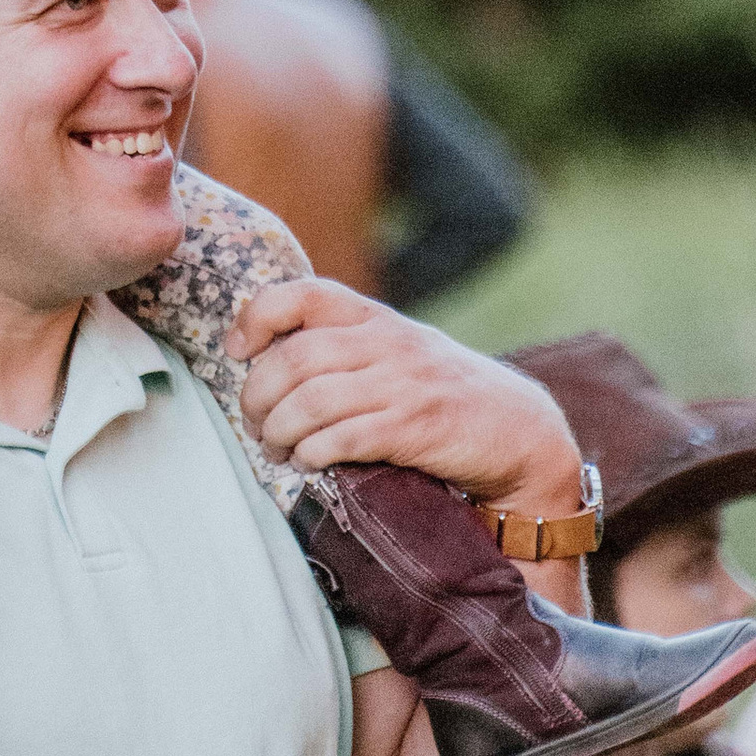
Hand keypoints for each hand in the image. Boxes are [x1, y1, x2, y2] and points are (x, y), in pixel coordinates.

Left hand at [232, 278, 581, 509]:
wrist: (519, 431)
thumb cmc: (444, 392)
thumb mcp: (397, 351)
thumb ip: (346, 344)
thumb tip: (266, 358)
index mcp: (375, 317)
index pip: (302, 294)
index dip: (257, 317)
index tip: (235, 351)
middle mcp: (387, 342)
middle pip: (295, 357)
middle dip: (258, 394)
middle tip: (252, 422)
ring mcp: (403, 384)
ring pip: (312, 400)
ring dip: (279, 430)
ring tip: (273, 447)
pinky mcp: (416, 429)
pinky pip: (344, 438)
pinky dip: (312, 452)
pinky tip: (307, 462)